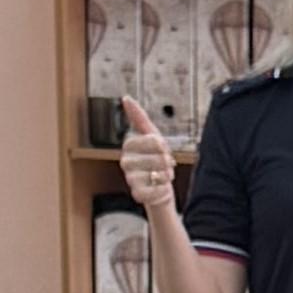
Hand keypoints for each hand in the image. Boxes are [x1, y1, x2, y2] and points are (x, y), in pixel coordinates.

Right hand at [117, 95, 182, 220]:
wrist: (159, 185)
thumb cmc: (155, 158)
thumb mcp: (151, 134)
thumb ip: (138, 117)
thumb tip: (125, 98)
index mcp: (129, 145)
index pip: (150, 140)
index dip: (161, 146)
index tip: (163, 149)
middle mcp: (126, 161)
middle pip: (156, 158)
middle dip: (166, 162)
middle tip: (166, 165)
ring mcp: (130, 179)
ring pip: (156, 174)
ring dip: (166, 175)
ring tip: (163, 176)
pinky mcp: (137, 194)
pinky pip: (156, 190)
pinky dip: (163, 189)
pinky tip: (160, 187)